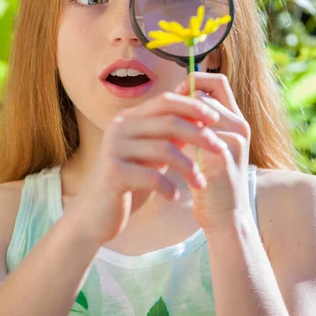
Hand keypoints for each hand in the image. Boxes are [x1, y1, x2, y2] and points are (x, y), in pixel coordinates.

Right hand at [73, 91, 225, 245]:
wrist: (96, 214)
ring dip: (189, 166)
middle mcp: (119, 127)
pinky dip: (168, 186)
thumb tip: (203, 118)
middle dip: (199, 134)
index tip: (216, 118)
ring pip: (164, 148)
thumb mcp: (152, 155)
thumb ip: (170, 136)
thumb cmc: (129, 182)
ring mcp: (114, 148)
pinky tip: (174, 196)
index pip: (165, 100)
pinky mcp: (113, 172)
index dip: (193, 106)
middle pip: (168, 121)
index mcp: (129, 118)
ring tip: (201, 182)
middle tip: (219, 150)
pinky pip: (151, 175)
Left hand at [175, 72, 251, 233]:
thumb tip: (176, 98)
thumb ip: (199, 122)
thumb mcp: (207, 145)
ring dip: (178, 120)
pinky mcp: (224, 158)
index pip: (218, 82)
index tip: (175, 95)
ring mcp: (234, 141)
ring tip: (162, 131)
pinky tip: (165, 148)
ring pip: (200, 114)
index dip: (194, 82)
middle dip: (181, 102)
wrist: (224, 217)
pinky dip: (179, 140)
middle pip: (206, 95)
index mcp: (236, 119)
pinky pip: (197, 137)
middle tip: (162, 113)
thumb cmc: (211, 180)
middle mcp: (240, 126)